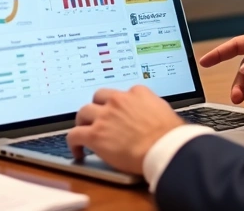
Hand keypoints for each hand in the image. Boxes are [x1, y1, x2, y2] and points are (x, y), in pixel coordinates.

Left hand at [67, 86, 183, 172]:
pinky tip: (77, 150)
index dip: (117, 104)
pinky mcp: (95, 135)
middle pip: (98, 97)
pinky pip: (74, 134)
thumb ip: (151, 108)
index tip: (116, 112)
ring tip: (84, 132)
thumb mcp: (164, 111)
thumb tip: (150, 114)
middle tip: (98, 118)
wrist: (163, 148)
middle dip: (97, 107)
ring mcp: (104, 116)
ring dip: (83, 122)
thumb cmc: (169, 135)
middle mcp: (118, 100)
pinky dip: (73, 142)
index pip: (120, 93)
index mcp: (137, 93)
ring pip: (83, 112)